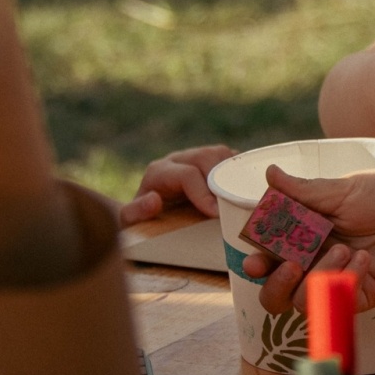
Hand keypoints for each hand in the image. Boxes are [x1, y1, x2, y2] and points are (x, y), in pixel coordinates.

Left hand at [118, 144, 235, 225]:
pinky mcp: (211, 160)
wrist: (150, 214)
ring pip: (221, 153)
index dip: (203, 193)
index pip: (187, 174)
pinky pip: (230, 157)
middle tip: (232, 203)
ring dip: (232, 172)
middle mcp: (178, 159)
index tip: (216, 213)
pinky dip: (239, 169)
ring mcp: (196, 156)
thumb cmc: (143, 220)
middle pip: (207, 157)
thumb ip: (135, 213)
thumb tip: (155, 200)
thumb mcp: (131, 221)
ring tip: (238, 194)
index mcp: (159, 172)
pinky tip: (243, 188)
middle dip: (221, 180)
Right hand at [243, 163, 374, 313]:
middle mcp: (317, 261)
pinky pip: (339, 302)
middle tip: (290, 264)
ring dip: (317, 277)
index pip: (269, 257)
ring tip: (343, 250)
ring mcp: (338, 279)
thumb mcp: (343, 190)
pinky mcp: (363, 294)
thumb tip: (269, 172)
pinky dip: (346, 282)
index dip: (257, 263)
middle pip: (278, 292)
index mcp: (305, 235)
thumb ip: (304, 191)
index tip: (254, 259)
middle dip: (276, 284)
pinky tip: (365, 259)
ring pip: (303, 302)